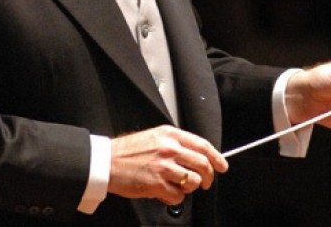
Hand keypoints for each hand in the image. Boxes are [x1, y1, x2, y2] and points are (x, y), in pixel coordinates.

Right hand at [108, 125, 227, 204]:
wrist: (108, 162)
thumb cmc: (129, 151)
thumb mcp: (154, 137)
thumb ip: (174, 143)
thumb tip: (195, 155)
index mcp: (170, 134)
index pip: (202, 145)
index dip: (216, 157)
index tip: (222, 165)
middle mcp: (169, 148)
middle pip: (202, 164)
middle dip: (208, 177)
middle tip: (205, 183)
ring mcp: (164, 166)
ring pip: (193, 181)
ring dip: (190, 187)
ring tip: (179, 186)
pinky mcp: (158, 183)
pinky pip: (179, 195)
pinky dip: (175, 197)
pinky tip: (165, 191)